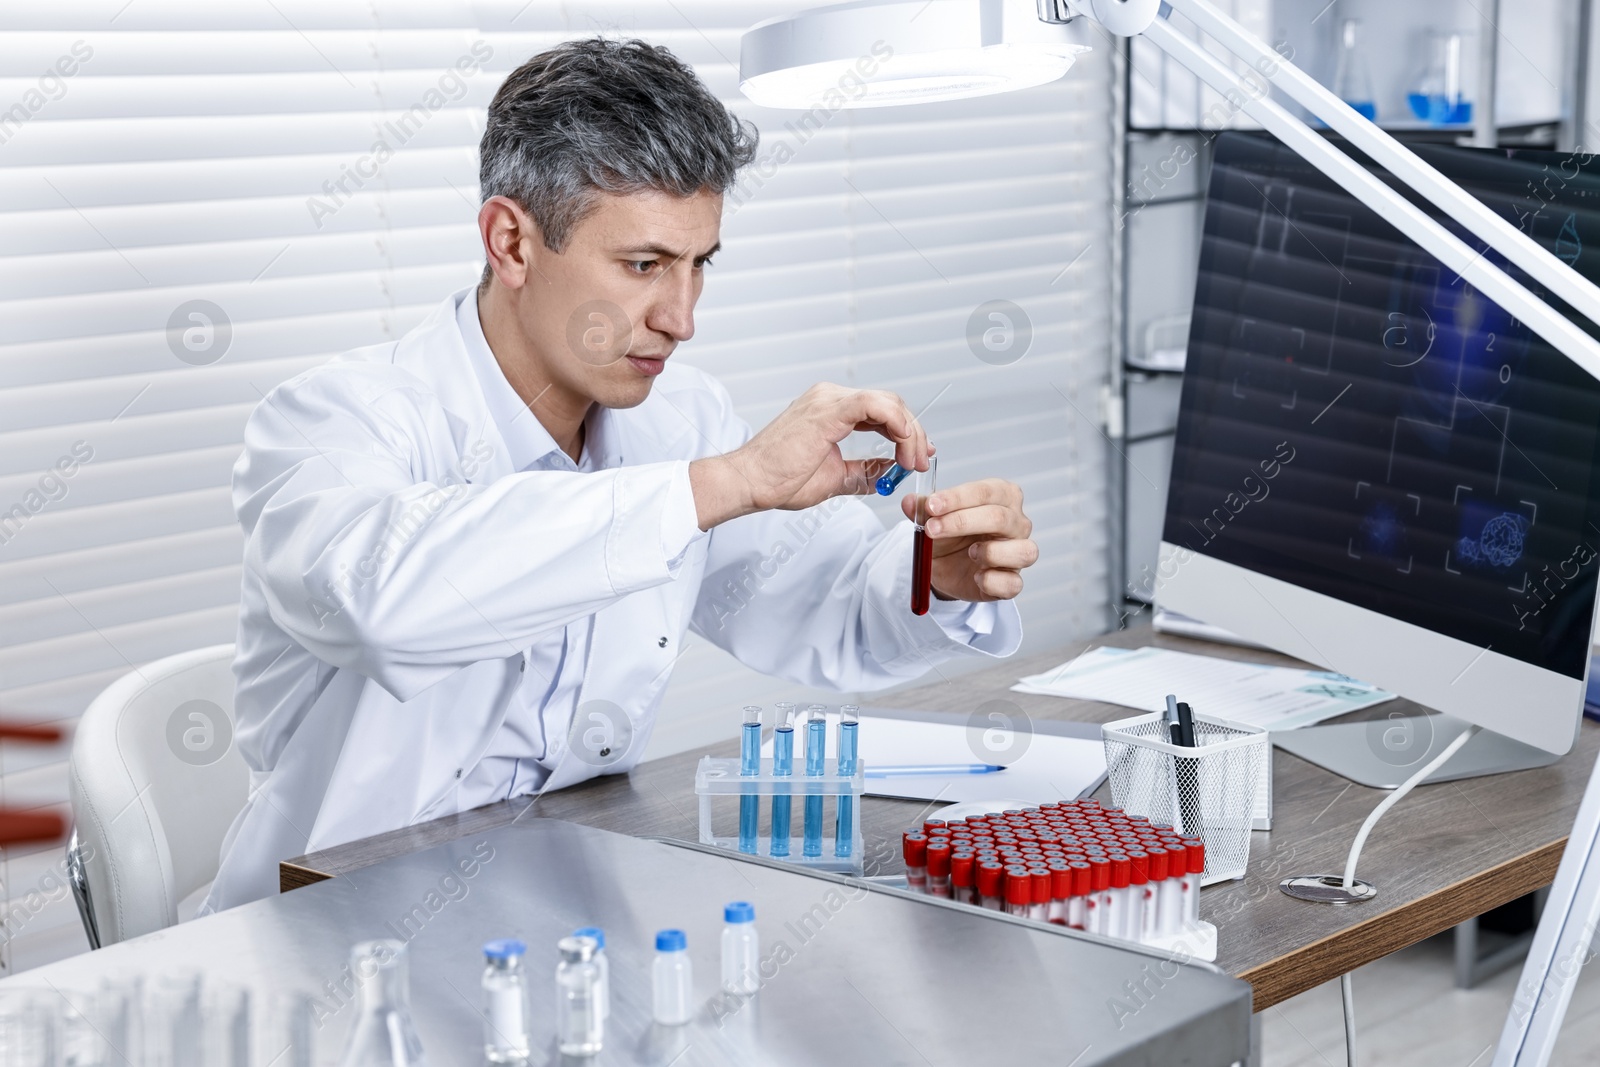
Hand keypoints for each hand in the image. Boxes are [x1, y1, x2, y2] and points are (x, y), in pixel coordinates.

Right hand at [690, 384, 930, 528]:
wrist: (750, 482)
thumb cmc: (779, 479)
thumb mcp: (835, 477)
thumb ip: (864, 472)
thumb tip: (889, 475)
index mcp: (831, 409)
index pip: (882, 410)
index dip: (906, 431)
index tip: (918, 454)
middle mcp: (830, 397)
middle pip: (890, 403)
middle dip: (914, 433)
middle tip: (921, 461)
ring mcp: (828, 399)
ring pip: (888, 403)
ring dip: (909, 432)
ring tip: (912, 461)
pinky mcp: (828, 410)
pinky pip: (875, 405)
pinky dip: (895, 422)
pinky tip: (902, 442)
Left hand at [901, 478, 1036, 601]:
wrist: (945, 566)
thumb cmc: (948, 534)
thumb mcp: (933, 519)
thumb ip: (923, 509)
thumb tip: (910, 501)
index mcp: (1002, 496)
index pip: (986, 491)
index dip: (957, 498)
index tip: (930, 505)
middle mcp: (1017, 522)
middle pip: (999, 518)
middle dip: (961, 522)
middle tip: (931, 529)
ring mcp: (1020, 552)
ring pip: (1022, 551)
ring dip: (989, 552)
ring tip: (969, 553)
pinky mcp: (1013, 580)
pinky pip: (1013, 583)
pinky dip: (992, 581)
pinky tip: (976, 577)